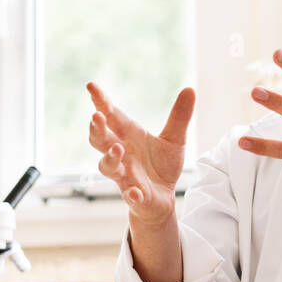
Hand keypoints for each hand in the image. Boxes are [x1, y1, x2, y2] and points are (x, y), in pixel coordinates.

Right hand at [87, 82, 193, 225]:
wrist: (164, 196)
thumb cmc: (161, 165)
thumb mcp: (174, 138)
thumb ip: (179, 116)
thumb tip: (190, 89)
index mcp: (129, 136)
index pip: (112, 116)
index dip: (101, 102)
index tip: (91, 85)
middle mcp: (122, 154)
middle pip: (101, 141)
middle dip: (97, 129)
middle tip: (96, 116)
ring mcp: (125, 175)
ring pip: (108, 167)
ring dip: (110, 158)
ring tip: (118, 148)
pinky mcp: (135, 195)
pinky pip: (130, 195)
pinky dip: (131, 193)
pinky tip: (135, 191)